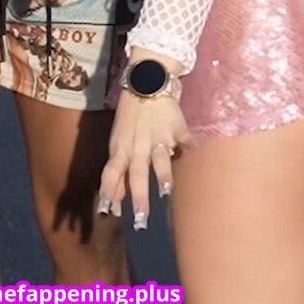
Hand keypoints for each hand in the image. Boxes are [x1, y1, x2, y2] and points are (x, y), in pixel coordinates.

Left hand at [98, 89, 193, 228]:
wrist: (145, 82)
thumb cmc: (129, 119)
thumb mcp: (118, 144)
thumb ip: (117, 174)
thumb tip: (113, 206)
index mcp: (121, 150)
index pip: (111, 173)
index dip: (109, 192)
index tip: (108, 213)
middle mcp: (138, 147)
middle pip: (137, 174)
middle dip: (139, 197)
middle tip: (141, 220)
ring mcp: (158, 137)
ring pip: (159, 158)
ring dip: (162, 174)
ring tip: (166, 190)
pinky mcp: (176, 127)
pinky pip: (184, 137)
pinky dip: (189, 143)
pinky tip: (194, 149)